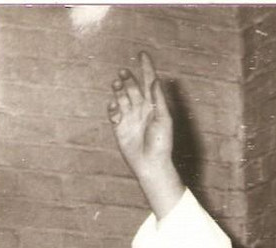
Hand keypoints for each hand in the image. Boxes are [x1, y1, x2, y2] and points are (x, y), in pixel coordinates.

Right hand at [107, 52, 182, 217]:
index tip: (142, 53)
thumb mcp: (163, 119)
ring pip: (121, 96)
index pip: (148, 82)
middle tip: (123, 73)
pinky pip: (113, 112)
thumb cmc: (162, 144)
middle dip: (127, 78)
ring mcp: (129, 116)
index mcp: (154, 105)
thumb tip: (154, 80)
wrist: (151, 165)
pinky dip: (112, 107)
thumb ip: (158, 100)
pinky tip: (114, 108)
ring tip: (117, 85)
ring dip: (118, 89)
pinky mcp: (119, 126)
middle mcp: (141, 108)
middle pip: (132, 87)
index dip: (146, 68)